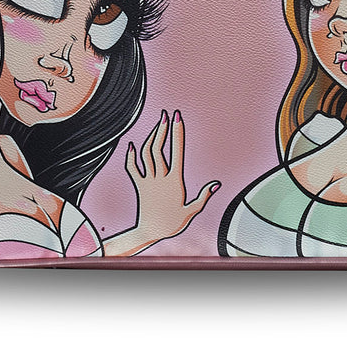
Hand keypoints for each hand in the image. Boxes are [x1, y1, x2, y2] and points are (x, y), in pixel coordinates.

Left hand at [124, 110, 218, 245]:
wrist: (151, 233)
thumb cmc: (173, 223)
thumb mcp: (192, 211)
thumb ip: (204, 196)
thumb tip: (216, 184)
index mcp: (174, 181)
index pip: (176, 151)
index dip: (177, 132)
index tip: (177, 117)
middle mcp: (160, 177)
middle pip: (159, 148)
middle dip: (163, 129)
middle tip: (166, 114)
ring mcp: (148, 180)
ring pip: (147, 154)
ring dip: (152, 137)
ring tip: (158, 125)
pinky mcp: (139, 185)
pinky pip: (132, 168)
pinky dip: (131, 156)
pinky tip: (131, 145)